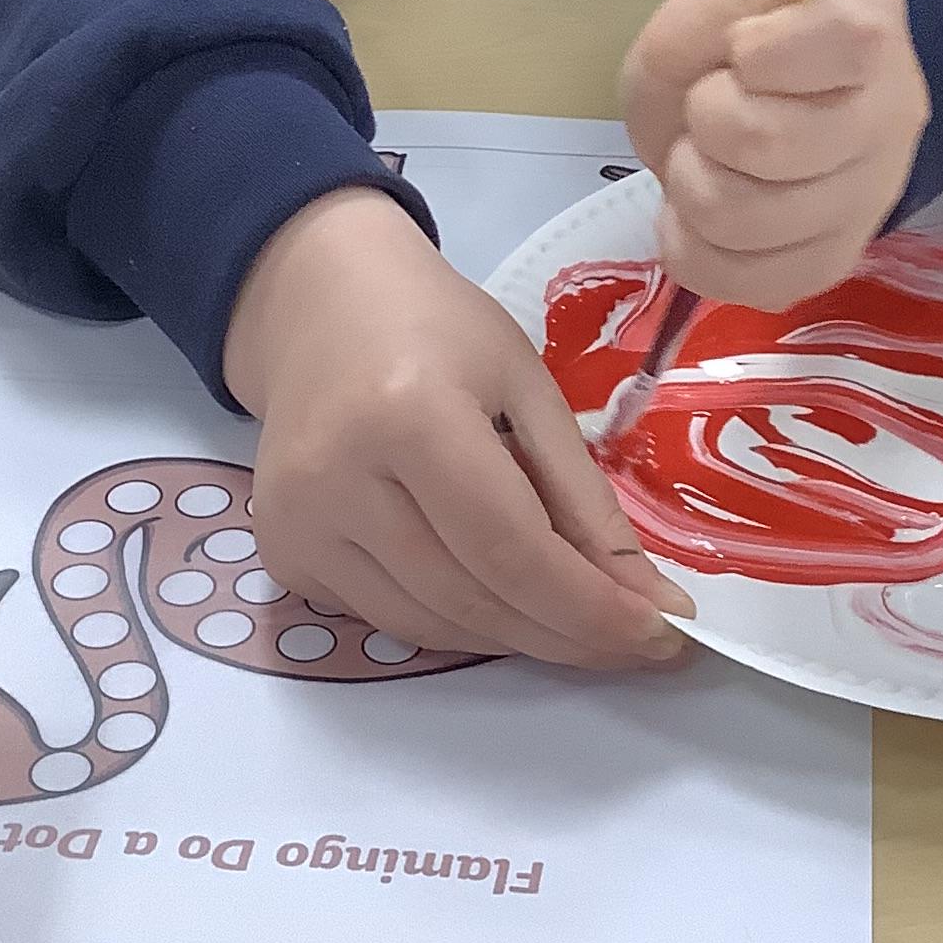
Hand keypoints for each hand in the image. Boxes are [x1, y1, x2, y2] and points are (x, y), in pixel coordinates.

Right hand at [221, 188, 694, 670]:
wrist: (318, 303)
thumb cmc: (435, 327)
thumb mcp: (527, 384)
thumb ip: (582, 495)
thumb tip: (644, 598)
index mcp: (408, 416)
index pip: (511, 548)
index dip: (589, 606)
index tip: (659, 632)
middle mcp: (337, 480)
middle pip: (472, 599)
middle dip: (566, 633)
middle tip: (634, 640)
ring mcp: (298, 525)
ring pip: (432, 626)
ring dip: (517, 638)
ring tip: (577, 624)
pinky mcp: (283, 553)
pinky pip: (389, 619)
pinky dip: (456, 623)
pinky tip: (499, 598)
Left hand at [622, 0, 929, 310]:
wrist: (746, 120)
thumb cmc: (734, 51)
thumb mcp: (726, 3)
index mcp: (874, 32)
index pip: (848, 41)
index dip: (765, 50)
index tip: (743, 50)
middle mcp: (890, 123)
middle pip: (772, 142)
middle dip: (707, 117)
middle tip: (710, 105)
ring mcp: (863, 208)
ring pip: (740, 216)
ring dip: (689, 181)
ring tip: (703, 159)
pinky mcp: (824, 270)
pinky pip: (733, 278)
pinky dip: (689, 244)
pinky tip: (700, 213)